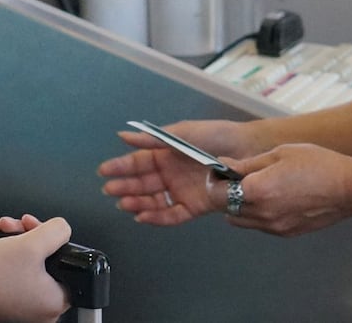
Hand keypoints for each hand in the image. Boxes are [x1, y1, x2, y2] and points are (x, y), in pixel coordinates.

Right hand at [0, 214, 71, 322]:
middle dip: (29, 235)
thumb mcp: (31, 244)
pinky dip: (9, 254)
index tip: (36, 229)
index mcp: (55, 301)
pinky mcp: (10, 301)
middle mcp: (43, 309)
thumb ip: (57, 232)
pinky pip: (17, 272)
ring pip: (30, 262)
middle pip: (47, 260)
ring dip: (17, 240)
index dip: (52, 240)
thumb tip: (63, 229)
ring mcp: (25, 306)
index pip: (67, 264)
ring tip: (2, 229)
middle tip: (17, 226)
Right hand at [98, 120, 258, 224]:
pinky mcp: (196, 206)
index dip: (120, 167)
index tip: (104, 171)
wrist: (247, 151)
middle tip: (109, 190)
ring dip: (138, 203)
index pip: (137, 162)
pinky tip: (143, 217)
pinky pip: (173, 215)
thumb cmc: (216, 137)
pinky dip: (157, 218)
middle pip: (143, 183)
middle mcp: (171, 174)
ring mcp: (182, 191)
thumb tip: (124, 135)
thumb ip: (153, 138)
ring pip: (154, 201)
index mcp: (166, 154)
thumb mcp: (182, 133)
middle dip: (125, 187)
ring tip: (124, 204)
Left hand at [222, 143, 351, 237]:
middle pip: (227, 209)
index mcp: (258, 190)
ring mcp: (275, 226)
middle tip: (235, 178)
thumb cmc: (317, 165)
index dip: (214, 182)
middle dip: (226, 194)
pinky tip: (272, 197)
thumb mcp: (278, 154)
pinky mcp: (286, 233)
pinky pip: (260, 225)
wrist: (348, 189)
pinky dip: (257, 213)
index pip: (218, 194)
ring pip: (241, 220)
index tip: (218, 172)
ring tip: (256, 187)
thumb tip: (225, 165)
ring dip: (240, 205)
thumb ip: (247, 164)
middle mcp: (263, 213)